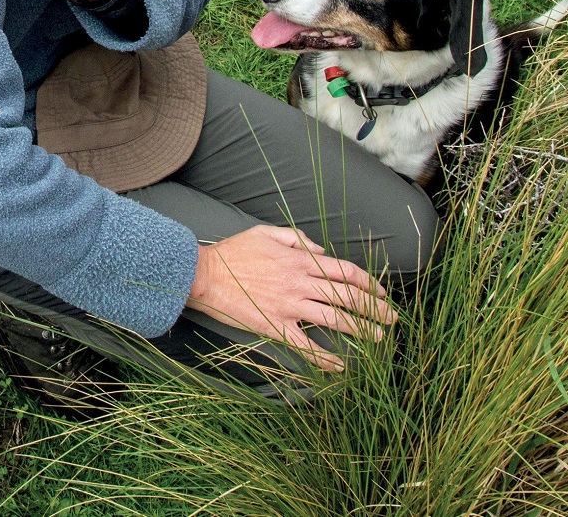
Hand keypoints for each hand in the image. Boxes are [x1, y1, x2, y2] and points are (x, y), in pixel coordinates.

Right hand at [187, 225, 395, 371]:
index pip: (344, 270)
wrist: (206, 273)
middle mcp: (300, 282)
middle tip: (392, 319)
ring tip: (378, 339)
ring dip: (360, 329)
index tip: (381, 292)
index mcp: (300, 259)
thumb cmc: (234, 251)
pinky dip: (324, 357)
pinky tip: (340, 366)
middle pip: (346, 295)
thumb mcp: (266, 232)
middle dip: (374, 308)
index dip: (368, 282)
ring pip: (333, 318)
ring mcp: (289, 306)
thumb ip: (297, 238)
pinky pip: (305, 345)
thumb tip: (321, 250)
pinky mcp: (275, 326)